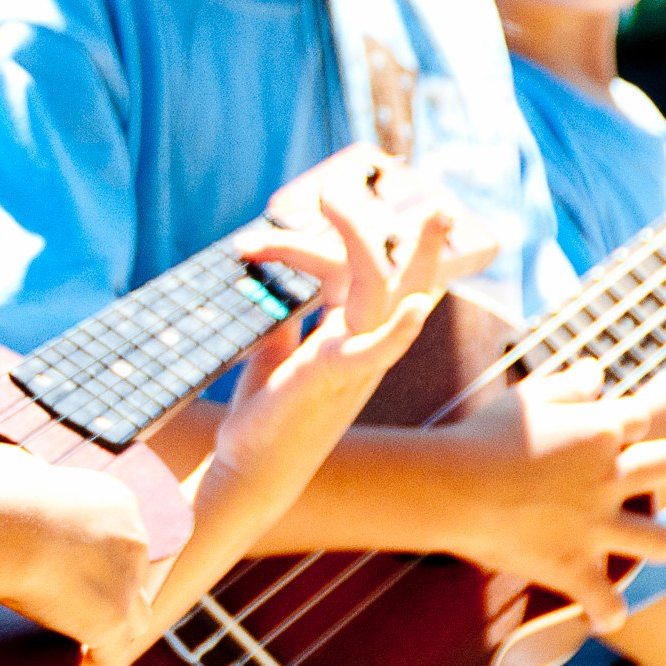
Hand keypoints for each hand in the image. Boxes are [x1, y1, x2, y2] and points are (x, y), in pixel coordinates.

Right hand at [0, 429, 152, 656]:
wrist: (12, 529)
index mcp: (113, 502)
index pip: (113, 532)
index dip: (91, 553)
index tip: (61, 567)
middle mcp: (134, 539)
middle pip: (129, 572)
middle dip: (106, 589)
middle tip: (68, 605)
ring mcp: (131, 583)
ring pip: (134, 613)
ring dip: (109, 627)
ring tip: (79, 640)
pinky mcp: (118, 621)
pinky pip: (116, 651)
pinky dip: (100, 659)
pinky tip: (80, 663)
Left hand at [205, 159, 458, 550]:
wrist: (251, 470)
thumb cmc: (266, 413)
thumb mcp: (275, 352)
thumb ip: (285, 316)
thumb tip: (272, 276)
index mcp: (350, 333)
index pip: (344, 271)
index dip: (302, 244)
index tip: (248, 243)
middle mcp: (362, 344)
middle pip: (395, 279)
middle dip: (417, 240)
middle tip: (409, 196)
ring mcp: (352, 362)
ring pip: (381, 294)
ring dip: (379, 247)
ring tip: (377, 205)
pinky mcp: (329, 380)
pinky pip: (374, 355)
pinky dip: (396, 334)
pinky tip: (418, 312)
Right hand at [420, 365, 665, 630]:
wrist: (445, 487)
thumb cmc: (478, 437)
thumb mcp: (523, 399)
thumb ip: (567, 384)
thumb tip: (598, 371)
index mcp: (599, 431)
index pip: (638, 418)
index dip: (618, 424)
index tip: (592, 433)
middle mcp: (609, 479)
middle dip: (654, 469)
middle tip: (620, 483)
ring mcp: (596, 527)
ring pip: (662, 541)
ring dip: (653, 543)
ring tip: (633, 543)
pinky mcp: (573, 567)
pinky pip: (607, 603)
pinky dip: (606, 611)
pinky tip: (599, 612)